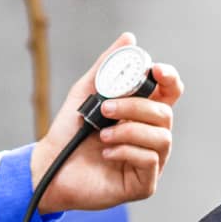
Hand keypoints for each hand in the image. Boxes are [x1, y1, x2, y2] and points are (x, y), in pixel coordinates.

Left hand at [31, 32, 180, 213]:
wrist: (50, 166)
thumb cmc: (70, 132)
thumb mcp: (87, 92)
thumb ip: (108, 66)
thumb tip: (129, 38)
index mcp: (143, 112)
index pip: (170, 92)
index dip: (169, 79)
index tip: (155, 71)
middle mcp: (151, 135)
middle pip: (165, 113)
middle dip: (135, 107)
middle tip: (105, 108)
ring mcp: (150, 160)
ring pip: (162, 138)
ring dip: (130, 130)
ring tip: (103, 134)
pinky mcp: (143, 183)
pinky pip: (150, 161)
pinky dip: (126, 151)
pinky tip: (106, 152)